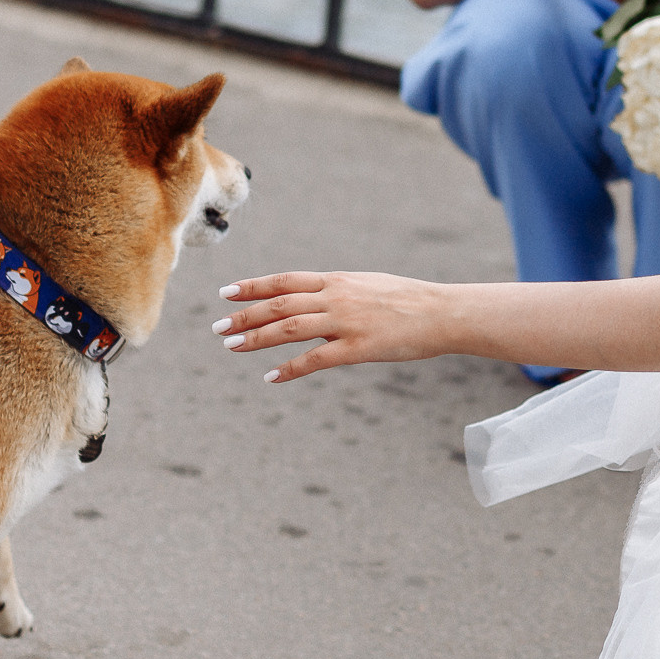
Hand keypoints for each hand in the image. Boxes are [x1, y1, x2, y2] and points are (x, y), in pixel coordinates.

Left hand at [214, 272, 450, 383]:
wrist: (442, 312)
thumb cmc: (408, 300)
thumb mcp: (368, 286)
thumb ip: (338, 292)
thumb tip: (313, 299)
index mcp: (337, 280)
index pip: (285, 280)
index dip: (252, 286)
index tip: (226, 292)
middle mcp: (336, 296)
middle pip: (279, 303)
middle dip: (244, 314)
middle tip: (217, 326)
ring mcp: (346, 321)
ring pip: (289, 328)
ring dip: (256, 338)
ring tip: (230, 345)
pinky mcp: (358, 348)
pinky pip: (316, 359)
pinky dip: (290, 368)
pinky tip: (271, 378)